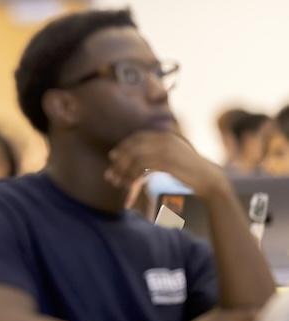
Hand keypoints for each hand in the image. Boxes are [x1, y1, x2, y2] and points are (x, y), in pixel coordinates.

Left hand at [105, 131, 225, 196]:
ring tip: (117, 183)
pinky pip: (141, 167)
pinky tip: (129, 185)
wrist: (209, 179)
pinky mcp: (167, 162)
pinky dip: (132, 176)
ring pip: (134, 158)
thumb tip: (132, 160)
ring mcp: (165, 149)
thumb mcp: (171, 158)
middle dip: (119, 162)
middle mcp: (164, 139)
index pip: (136, 138)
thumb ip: (154, 155)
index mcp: (165, 135)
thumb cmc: (188, 172)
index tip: (112, 158)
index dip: (123, 147)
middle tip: (110, 175)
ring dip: (123, 171)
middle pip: (132, 147)